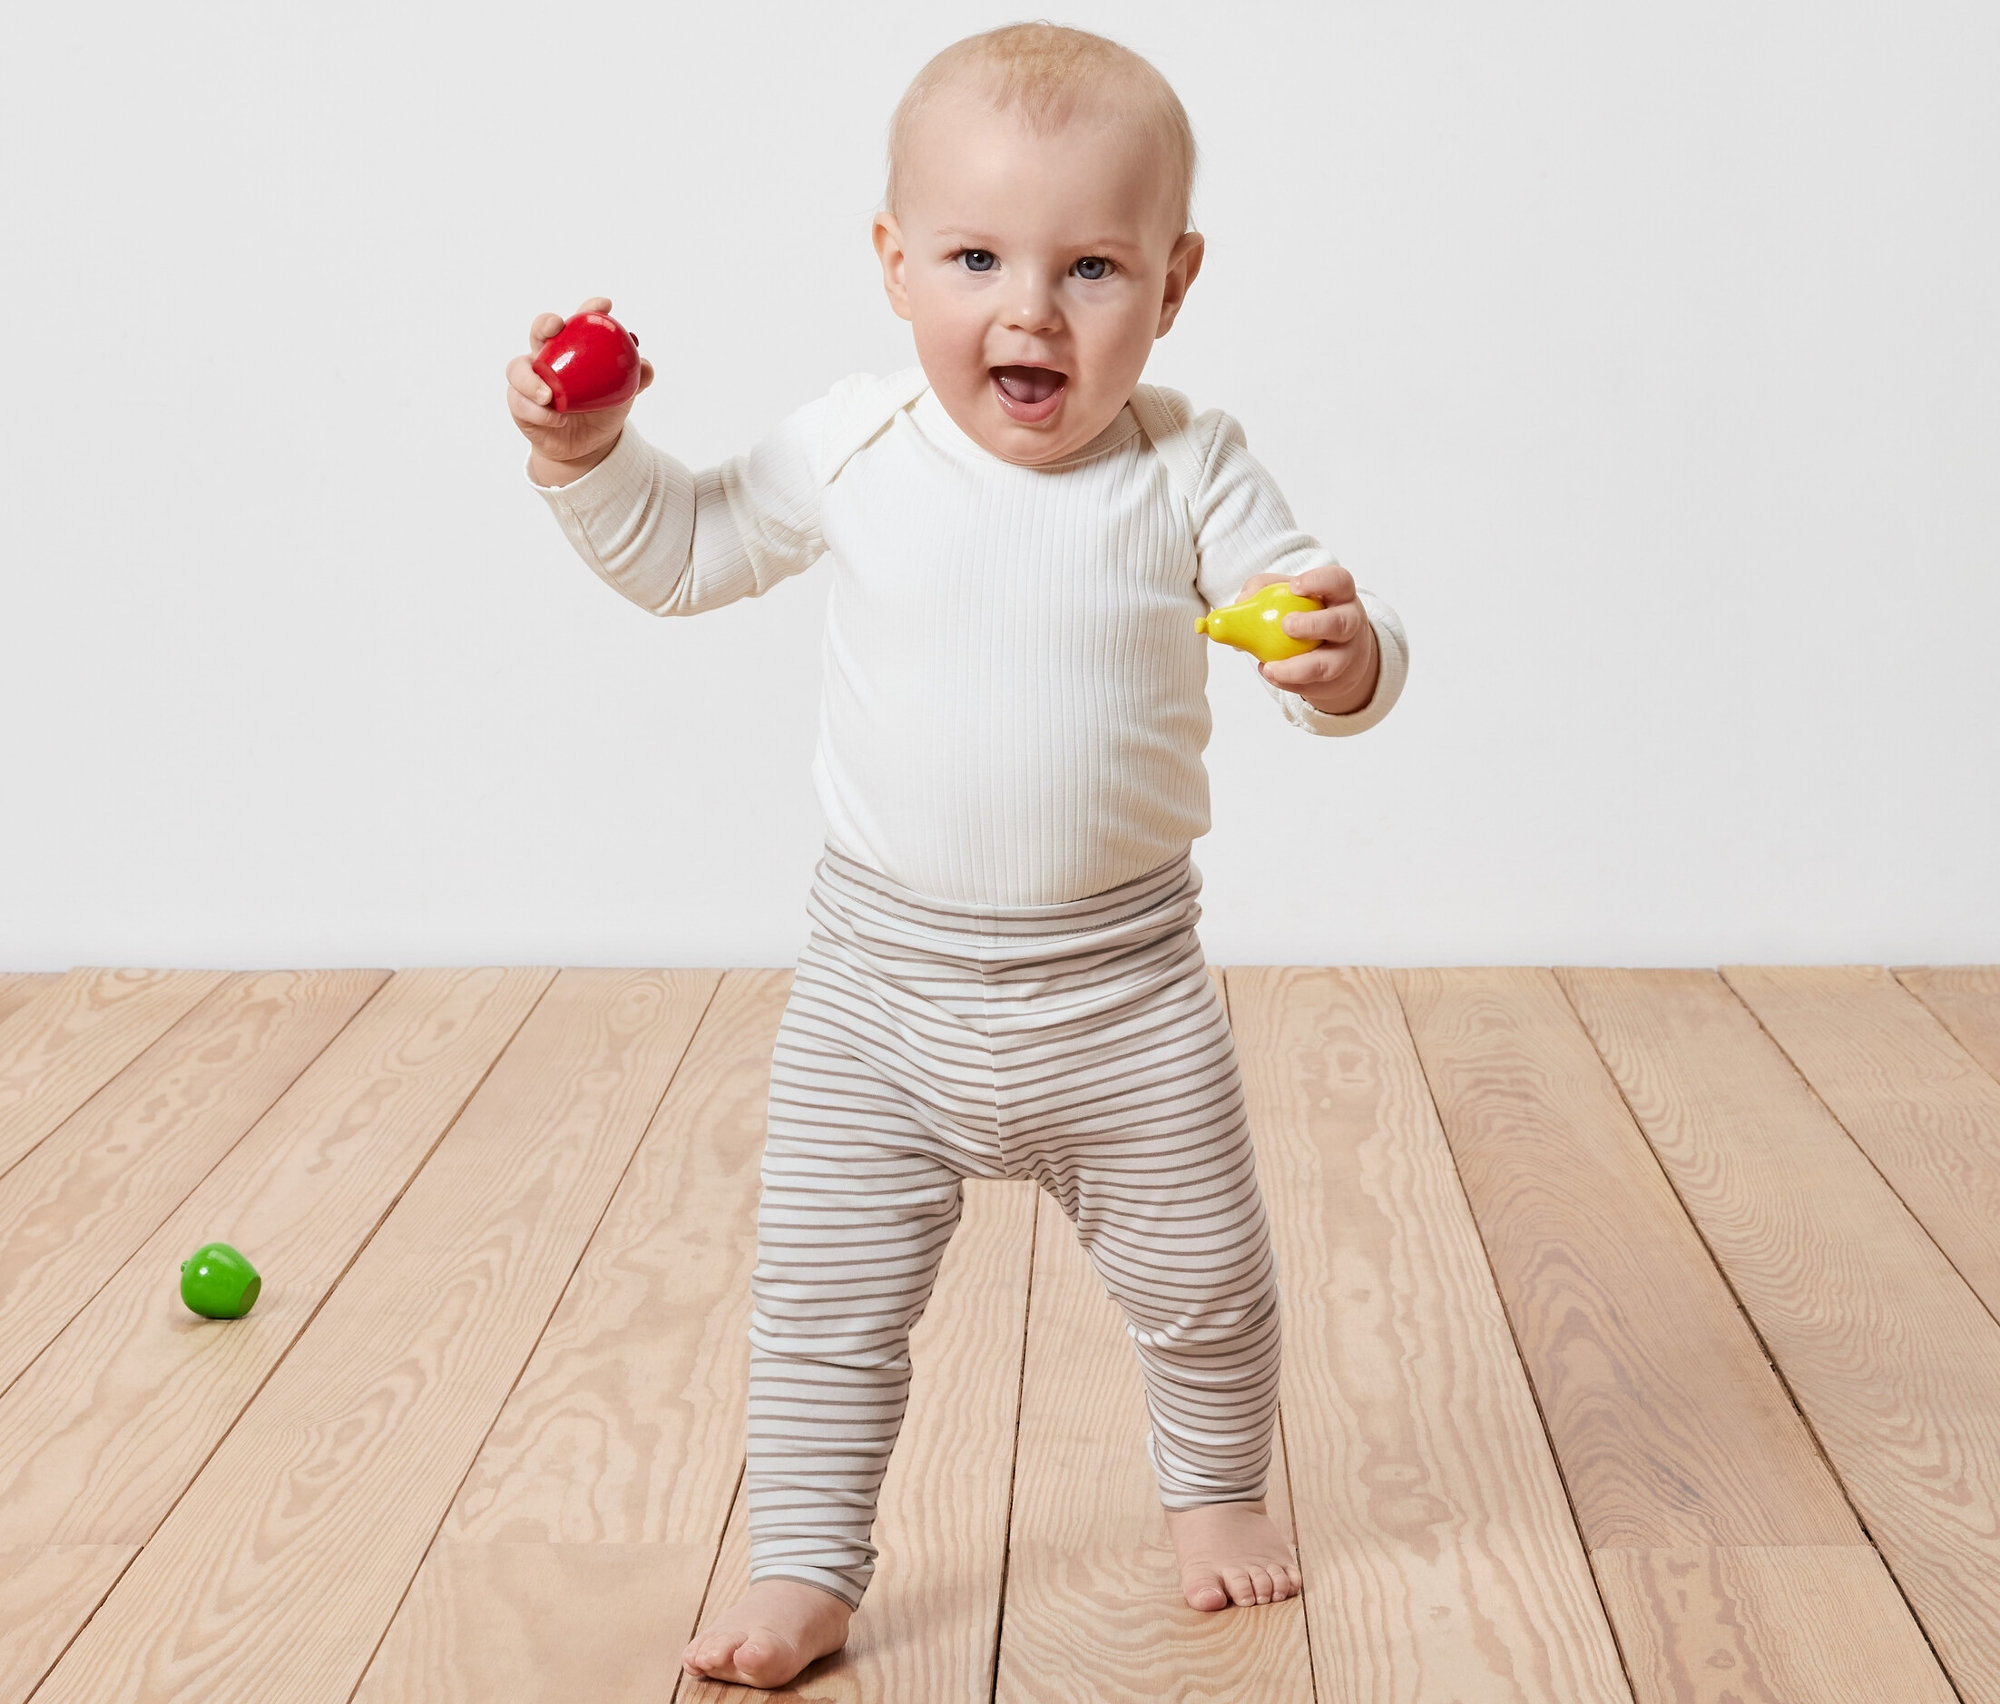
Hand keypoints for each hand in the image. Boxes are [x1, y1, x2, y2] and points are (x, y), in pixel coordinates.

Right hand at [507, 296, 655, 485]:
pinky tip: (558, 418)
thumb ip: (636, 379)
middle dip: (544, 324)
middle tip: (556, 327)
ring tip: (548, 396)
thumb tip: (646, 368)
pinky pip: (521, 403)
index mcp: (573, 347)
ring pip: (518, 369)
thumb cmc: (603, 411)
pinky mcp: (519, 404)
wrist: (589, 446)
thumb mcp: (623, 395)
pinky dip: (539, 412)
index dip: (589, 309)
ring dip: (531, 380)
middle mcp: (548, 356)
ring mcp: (530, 379)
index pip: (579, 321)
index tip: (604, 306)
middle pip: (538, 331)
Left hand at [1240, 564, 1379, 715]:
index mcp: (1340, 595)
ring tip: (1270, 667)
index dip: (1319, 582)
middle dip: (1314, 625)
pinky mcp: (1336, 682)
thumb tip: (1241, 600)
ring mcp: (1347, 656)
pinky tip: (1269, 673)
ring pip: (1329, 665)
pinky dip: (1288, 683)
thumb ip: (1264, 589)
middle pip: (1341, 623)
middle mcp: (1350, 624)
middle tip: (1286, 625)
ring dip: (1298, 668)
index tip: (1294, 586)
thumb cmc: (1308, 615)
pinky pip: (1312, 686)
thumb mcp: (1292, 596)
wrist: (1334, 652)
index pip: (1338, 581)